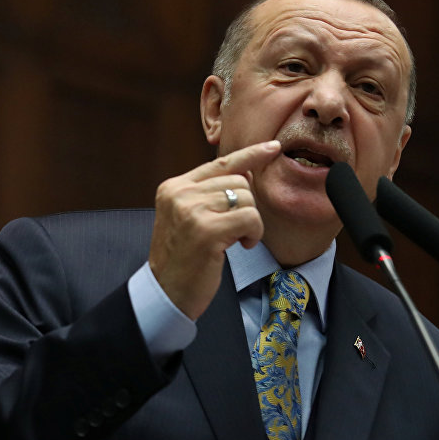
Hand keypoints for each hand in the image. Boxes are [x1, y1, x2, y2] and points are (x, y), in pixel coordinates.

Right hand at [148, 140, 280, 319]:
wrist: (166, 292)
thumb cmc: (182, 258)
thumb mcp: (188, 218)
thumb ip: (210, 193)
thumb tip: (246, 172)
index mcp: (173, 188)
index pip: (219, 163)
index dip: (250, 155)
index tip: (272, 147)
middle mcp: (179, 194)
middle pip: (238, 181)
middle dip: (246, 207)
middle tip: (234, 231)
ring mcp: (191, 211)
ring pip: (246, 198)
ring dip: (250, 223)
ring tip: (235, 240)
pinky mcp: (207, 230)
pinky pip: (250, 218)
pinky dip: (253, 233)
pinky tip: (241, 246)